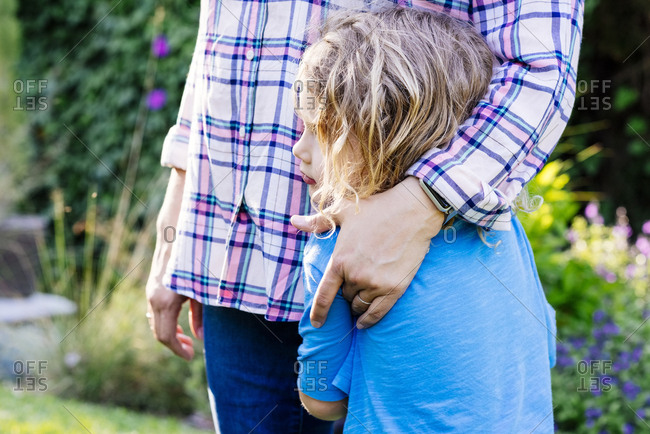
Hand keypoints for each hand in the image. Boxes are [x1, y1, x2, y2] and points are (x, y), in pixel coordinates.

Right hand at [145, 168, 202, 359]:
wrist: (179, 225)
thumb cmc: (198, 255)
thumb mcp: (204, 286)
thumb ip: (202, 313)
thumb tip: (200, 336)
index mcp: (165, 299)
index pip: (164, 337)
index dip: (178, 350)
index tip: (191, 356)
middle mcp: (153, 295)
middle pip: (158, 331)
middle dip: (174, 344)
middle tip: (191, 351)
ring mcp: (151, 288)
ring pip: (155, 319)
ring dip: (170, 330)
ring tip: (188, 338)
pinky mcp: (154, 281)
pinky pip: (155, 307)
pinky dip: (166, 318)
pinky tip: (182, 319)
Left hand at [291, 176, 444, 328]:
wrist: (413, 211)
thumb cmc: (377, 208)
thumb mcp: (343, 211)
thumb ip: (318, 222)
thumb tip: (294, 221)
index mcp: (340, 260)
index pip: (324, 295)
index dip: (319, 312)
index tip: (317, 323)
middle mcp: (356, 276)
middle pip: (345, 297)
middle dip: (346, 292)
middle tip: (353, 283)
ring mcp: (376, 284)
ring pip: (360, 305)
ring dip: (357, 303)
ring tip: (360, 297)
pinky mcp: (395, 288)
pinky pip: (378, 313)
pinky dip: (369, 320)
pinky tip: (363, 323)